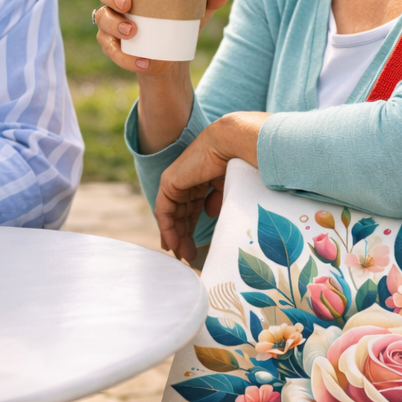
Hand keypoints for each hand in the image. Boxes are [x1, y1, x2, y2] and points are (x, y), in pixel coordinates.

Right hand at [93, 0, 231, 73]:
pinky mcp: (112, 45)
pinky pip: (110, 48)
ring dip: (114, 25)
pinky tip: (141, 62)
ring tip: (132, 33)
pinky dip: (124, 57)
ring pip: (102, 18)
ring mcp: (111, 21)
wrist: (172, 56)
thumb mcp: (195, 8)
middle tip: (127, 4)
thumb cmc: (179, 19)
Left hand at [155, 112, 269, 262]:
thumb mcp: (227, 187)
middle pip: (181, 215)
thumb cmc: (236, 162)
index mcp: (200, 181)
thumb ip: (218, 200)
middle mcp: (186, 182)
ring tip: (182, 255)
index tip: (193, 249)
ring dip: (176, 237)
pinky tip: (173, 243)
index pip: (191, 209)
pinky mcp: (169, 183)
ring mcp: (176, 182)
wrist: (230, 145)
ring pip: (172, 215)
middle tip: (188, 257)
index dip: (191, 228)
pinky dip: (167, 228)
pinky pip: (164, 211)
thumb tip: (212, 213)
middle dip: (184, 237)